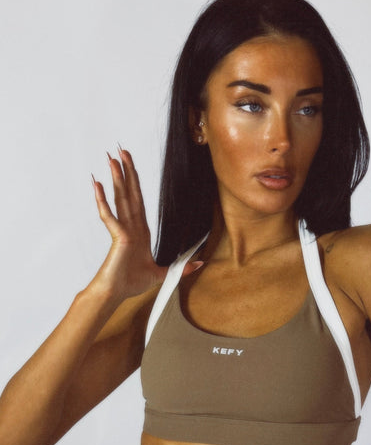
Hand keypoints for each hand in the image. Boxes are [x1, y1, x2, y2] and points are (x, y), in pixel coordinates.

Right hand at [91, 147, 169, 300]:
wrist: (116, 293)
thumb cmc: (131, 283)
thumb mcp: (163, 274)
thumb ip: (180, 269)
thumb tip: (200, 264)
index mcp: (139, 231)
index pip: (138, 200)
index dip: (135, 182)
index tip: (130, 166)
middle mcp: (130, 226)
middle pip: (129, 193)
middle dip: (127, 171)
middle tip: (121, 151)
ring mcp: (123, 230)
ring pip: (120, 198)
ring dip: (116, 178)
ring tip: (111, 158)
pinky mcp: (118, 237)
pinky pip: (109, 215)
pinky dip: (102, 200)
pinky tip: (97, 184)